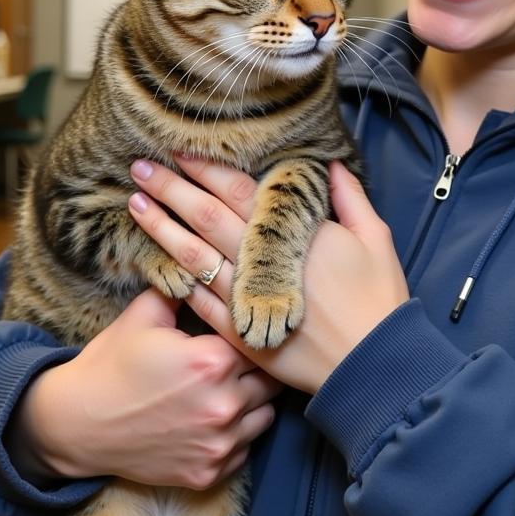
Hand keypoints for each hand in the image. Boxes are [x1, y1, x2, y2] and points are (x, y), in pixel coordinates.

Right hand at [5, 287, 280, 489]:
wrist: (75, 423)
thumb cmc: (112, 363)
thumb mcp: (146, 313)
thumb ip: (187, 287)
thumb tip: (210, 263)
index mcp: (212, 361)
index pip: (259, 342)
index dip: (251, 335)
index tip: (243, 332)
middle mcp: (223, 405)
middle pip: (270, 380)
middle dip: (257, 368)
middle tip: (238, 361)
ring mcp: (217, 444)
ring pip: (264, 416)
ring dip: (252, 403)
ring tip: (228, 390)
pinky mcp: (208, 473)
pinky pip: (244, 450)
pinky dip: (237, 436)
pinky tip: (213, 420)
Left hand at [127, 157, 409, 393]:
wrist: (373, 364)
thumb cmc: (379, 298)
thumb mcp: (374, 237)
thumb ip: (349, 197)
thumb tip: (331, 166)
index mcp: (292, 232)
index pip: (239, 191)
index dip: (207, 169)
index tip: (180, 151)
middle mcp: (261, 261)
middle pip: (206, 217)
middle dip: (171, 190)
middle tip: (140, 168)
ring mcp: (247, 299)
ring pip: (194, 256)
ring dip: (162, 228)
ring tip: (136, 206)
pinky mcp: (241, 334)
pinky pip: (200, 302)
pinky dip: (176, 280)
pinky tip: (155, 263)